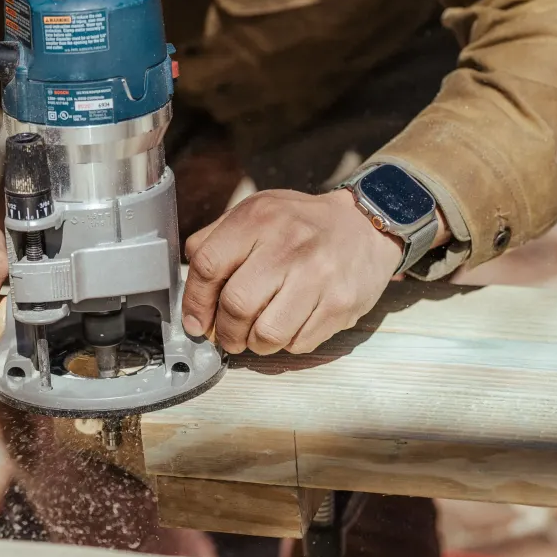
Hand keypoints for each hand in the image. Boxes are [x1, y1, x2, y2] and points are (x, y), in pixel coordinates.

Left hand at [181, 189, 408, 355]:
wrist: (366, 226)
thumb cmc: (303, 224)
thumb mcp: (257, 212)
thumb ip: (217, 240)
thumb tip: (190, 288)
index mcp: (260, 219)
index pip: (208, 265)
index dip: (194, 301)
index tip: (195, 321)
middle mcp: (289, 245)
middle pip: (236, 305)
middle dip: (224, 331)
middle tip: (227, 336)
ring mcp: (318, 277)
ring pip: (267, 334)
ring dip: (254, 344)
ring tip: (256, 334)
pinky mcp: (341, 304)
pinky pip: (299, 343)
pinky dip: (287, 344)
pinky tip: (289, 326)